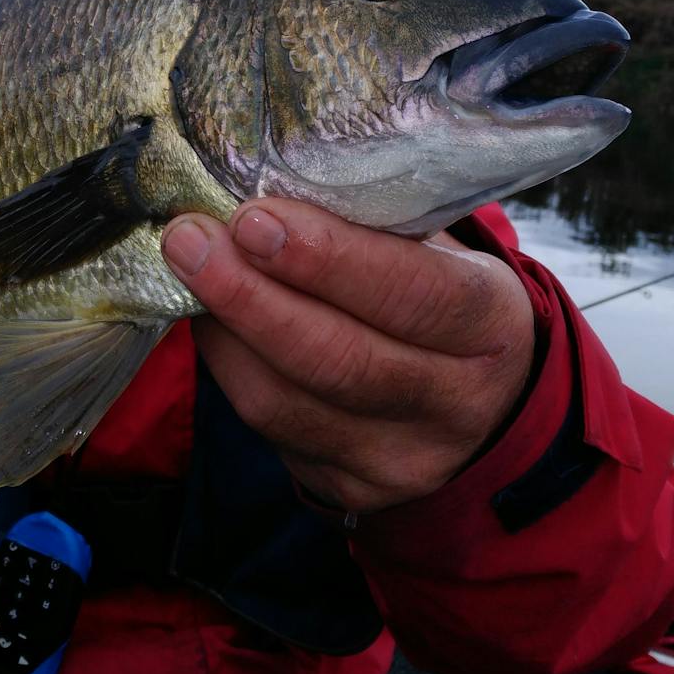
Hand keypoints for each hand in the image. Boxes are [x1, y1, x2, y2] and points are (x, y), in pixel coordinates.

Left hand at [161, 199, 534, 514]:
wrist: (483, 408)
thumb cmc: (442, 297)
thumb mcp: (442, 254)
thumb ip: (373, 228)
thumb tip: (266, 186)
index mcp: (490, 325)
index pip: (412, 293)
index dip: (328, 258)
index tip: (255, 218)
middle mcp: (455, 403)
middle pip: (340, 359)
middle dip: (251, 296)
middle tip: (189, 239)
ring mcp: (400, 460)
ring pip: (287, 403)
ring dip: (224, 332)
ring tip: (183, 268)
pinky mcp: (345, 488)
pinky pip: (268, 427)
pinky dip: (227, 367)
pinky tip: (208, 319)